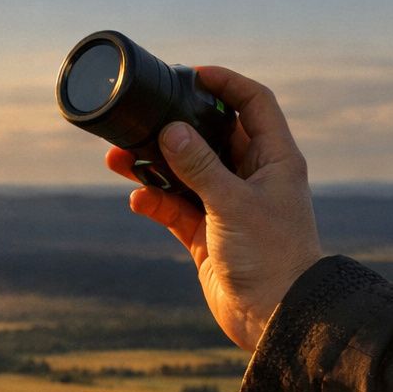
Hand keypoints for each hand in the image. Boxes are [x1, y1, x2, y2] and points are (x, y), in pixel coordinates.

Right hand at [106, 66, 322, 350]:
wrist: (274, 317)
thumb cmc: (270, 256)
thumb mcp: (232, 204)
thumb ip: (199, 166)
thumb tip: (170, 130)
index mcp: (274, 159)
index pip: (253, 104)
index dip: (226, 84)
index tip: (193, 74)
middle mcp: (251, 177)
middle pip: (211, 136)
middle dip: (176, 127)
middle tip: (146, 114)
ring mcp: (227, 205)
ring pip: (185, 173)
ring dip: (154, 165)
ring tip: (117, 158)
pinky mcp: (206, 234)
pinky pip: (174, 208)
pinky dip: (155, 202)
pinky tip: (137, 200)